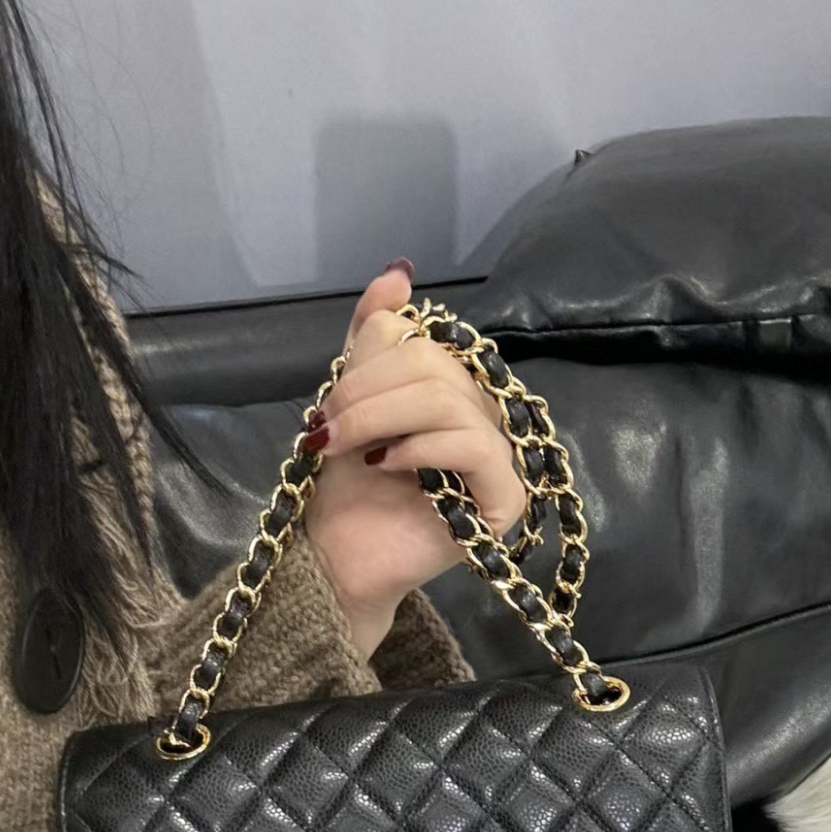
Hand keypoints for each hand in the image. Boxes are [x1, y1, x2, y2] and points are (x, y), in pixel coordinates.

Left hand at [303, 262, 526, 657]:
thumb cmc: (348, 488)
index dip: (371, 362)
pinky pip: (472, 445)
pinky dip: (420, 447)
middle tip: (327, 430)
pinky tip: (387, 466)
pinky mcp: (505, 499)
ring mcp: (502, 460)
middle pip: (436, 366)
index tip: (326, 406)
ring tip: (350, 449)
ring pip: (447, 400)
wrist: (340, 558)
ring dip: (379, 418)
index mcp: (455, 392)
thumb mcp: (351, 397)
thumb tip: (399, 273)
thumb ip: (374, 336)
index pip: (425, 343)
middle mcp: (486, 419)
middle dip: (367, 392)